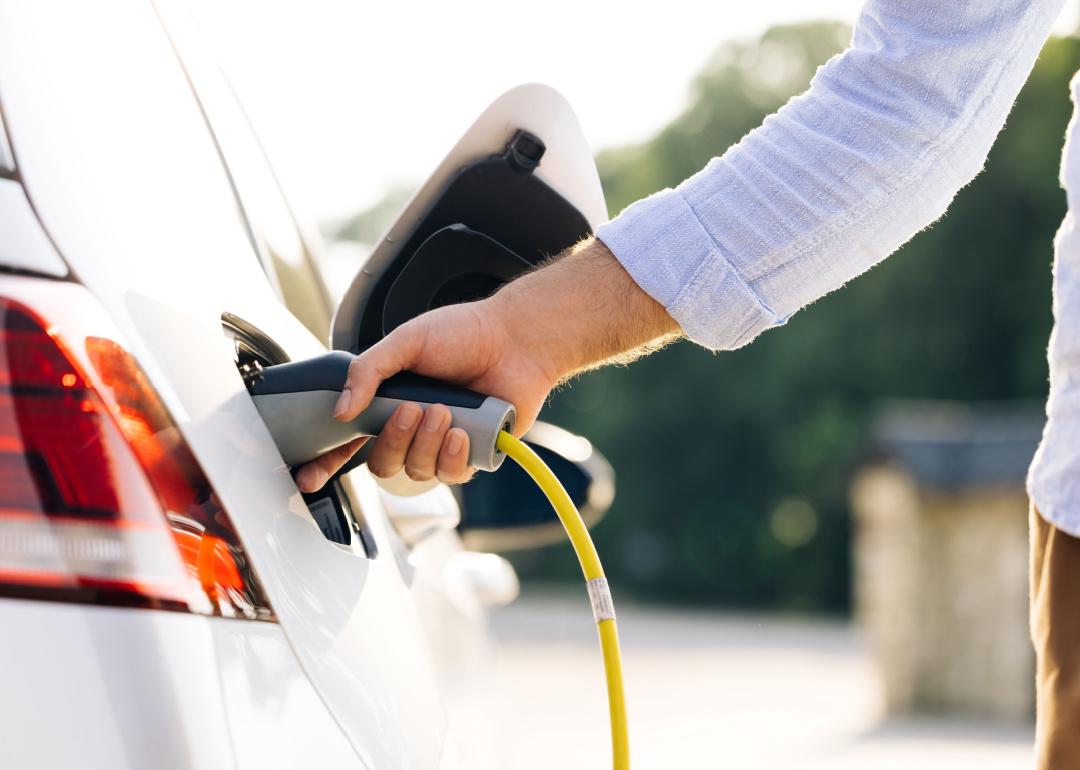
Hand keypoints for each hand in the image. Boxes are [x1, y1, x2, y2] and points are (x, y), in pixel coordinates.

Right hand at [294, 237, 680, 491]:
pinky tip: (462, 431)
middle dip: (393, 441)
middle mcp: (412, 428)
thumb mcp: (407, 340)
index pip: (350, 441)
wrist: (516, 340)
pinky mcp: (472, 454)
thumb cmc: (465, 333)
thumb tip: (341, 410)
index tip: (307, 478)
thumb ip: (368, 371)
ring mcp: (441, 444)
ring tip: (445, 412)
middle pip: (381, 463)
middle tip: (412, 410)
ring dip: (426, 443)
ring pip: (416, 472)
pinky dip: (452, 455)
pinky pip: (451, 475)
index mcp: (388, 401)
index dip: (327, 463)